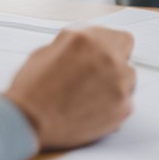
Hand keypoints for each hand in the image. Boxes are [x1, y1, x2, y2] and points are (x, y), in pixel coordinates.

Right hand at [5, 26, 135, 150]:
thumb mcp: (46, 51)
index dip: (111, 47)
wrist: (29, 122)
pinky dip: (113, 106)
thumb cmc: (32, 90)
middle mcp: (107, 58)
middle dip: (114, 64)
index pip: (119, 37)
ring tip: (91, 96)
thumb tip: (83, 45)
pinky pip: (126, 103)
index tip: (106, 55)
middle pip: (127, 56)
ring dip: (115, 84)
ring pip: (129, 79)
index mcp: (87, 39)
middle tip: (96, 77)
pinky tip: (92, 109)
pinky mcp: (122, 108)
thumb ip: (72, 44)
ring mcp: (118, 84)